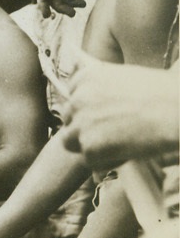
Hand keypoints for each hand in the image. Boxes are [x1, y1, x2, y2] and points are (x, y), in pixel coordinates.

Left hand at [61, 56, 178, 169]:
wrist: (179, 109)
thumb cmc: (164, 93)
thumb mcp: (128, 77)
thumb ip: (105, 87)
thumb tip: (97, 103)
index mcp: (87, 77)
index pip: (72, 94)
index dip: (86, 107)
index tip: (102, 114)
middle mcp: (78, 98)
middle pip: (68, 119)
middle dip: (85, 127)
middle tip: (111, 133)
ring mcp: (81, 123)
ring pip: (71, 141)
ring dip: (89, 145)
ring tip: (116, 145)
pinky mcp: (89, 147)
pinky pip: (89, 160)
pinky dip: (105, 161)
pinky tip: (127, 154)